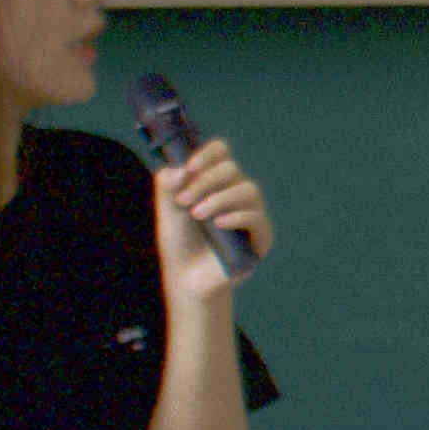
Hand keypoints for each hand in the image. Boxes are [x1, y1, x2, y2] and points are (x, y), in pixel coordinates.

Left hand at [149, 134, 271, 303]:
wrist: (186, 277)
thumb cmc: (179, 241)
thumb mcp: (167, 209)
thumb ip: (168, 185)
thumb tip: (182, 168)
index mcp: (216, 180)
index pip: (221, 152)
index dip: (208, 154)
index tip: (189, 167)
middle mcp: (236, 192)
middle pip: (232, 169)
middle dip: (205, 181)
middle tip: (183, 201)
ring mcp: (252, 212)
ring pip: (247, 189)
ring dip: (219, 198)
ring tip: (196, 214)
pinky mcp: (261, 236)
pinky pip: (256, 217)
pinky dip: (236, 216)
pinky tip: (218, 223)